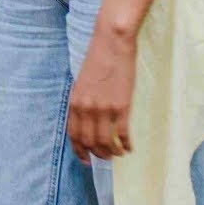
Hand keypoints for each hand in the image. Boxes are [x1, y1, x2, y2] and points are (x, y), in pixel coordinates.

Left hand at [67, 25, 136, 161]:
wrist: (112, 44)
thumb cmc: (97, 60)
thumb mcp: (82, 83)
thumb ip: (82, 102)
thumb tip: (87, 121)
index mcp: (74, 103)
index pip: (74, 135)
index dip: (80, 151)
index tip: (87, 160)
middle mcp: (86, 109)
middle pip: (89, 142)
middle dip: (98, 154)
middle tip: (106, 158)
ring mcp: (104, 109)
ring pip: (105, 142)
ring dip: (112, 153)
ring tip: (118, 153)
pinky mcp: (121, 107)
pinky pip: (122, 134)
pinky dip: (126, 144)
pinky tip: (129, 147)